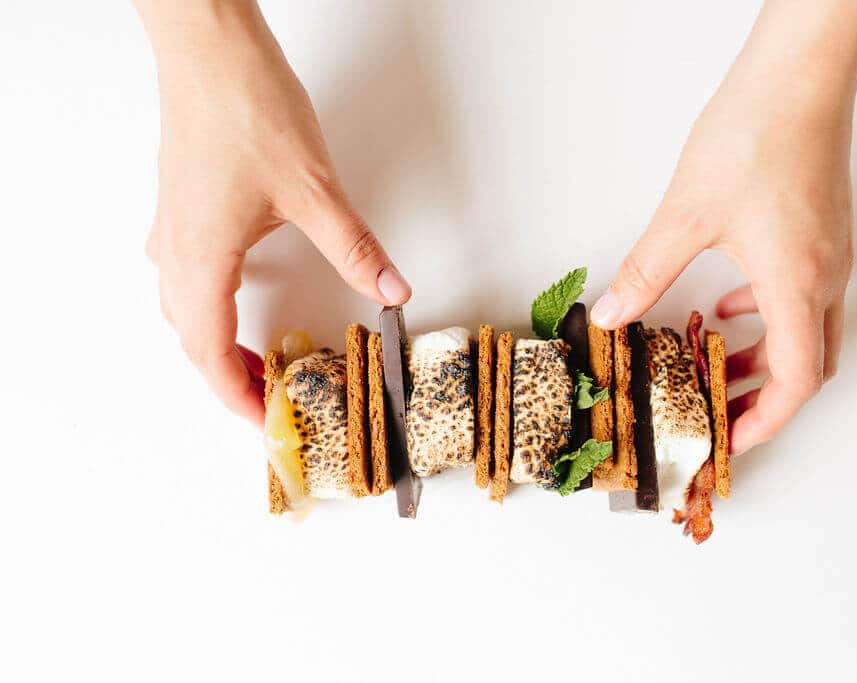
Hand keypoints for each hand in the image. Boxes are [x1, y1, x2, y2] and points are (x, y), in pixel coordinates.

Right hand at [139, 2, 410, 424]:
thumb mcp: (315, 193)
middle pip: (193, 340)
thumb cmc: (246, 110)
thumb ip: (357, 249)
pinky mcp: (179, 205)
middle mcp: (178, 252)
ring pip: (184, 309)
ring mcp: (173, 227)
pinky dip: (209, 303)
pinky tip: (236, 291)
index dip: (236, 397)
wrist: (209, 50)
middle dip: (230, 376)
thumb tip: (392, 290)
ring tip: (257, 358)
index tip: (266, 421)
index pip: (209, 356)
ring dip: (216, 341)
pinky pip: (185, 275)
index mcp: (203, 262)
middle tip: (272, 395)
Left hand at [591, 58, 855, 454]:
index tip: (730, 441)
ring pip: (806, 329)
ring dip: (762, 353)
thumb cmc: (756, 136)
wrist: (800, 76)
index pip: (796, 383)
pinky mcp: (822, 231)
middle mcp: (824, 277)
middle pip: (807, 363)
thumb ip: (647, 271)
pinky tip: (725, 302)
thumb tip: (612, 313)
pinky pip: (803, 293)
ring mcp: (829, 254)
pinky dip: (765, 313)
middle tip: (716, 409)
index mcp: (798, 286)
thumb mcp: (688, 215)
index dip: (765, 422)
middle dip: (761, 395)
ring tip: (712, 361)